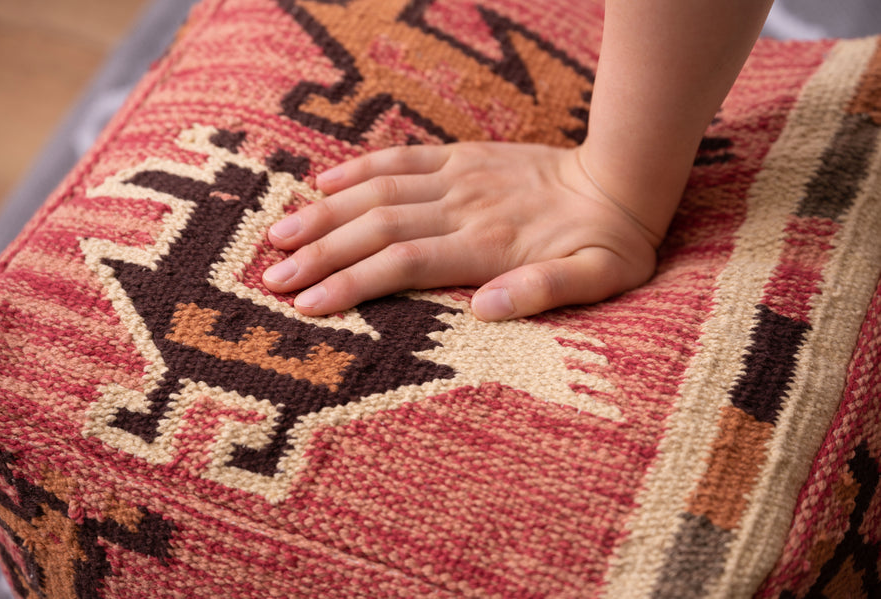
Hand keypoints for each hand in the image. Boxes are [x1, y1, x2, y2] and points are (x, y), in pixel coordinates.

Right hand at [262, 142, 658, 320]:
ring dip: (325, 213)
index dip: (352, 284)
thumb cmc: (609, 241)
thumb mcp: (599, 278)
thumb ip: (544, 293)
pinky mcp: (460, 157)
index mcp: (487, 244)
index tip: (307, 307)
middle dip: (320, 254)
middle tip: (271, 279)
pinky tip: (322, 182)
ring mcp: (458, 177)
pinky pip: (401, 157)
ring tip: (278, 236)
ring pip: (377, 191)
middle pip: (376, 228)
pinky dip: (359, 168)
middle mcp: (463, 208)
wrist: (622, 177)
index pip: (404, 264)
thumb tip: (483, 311)